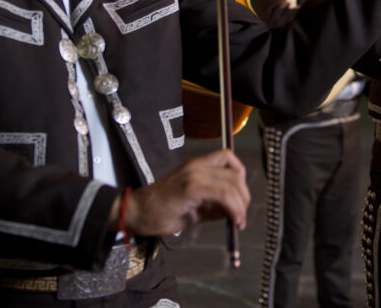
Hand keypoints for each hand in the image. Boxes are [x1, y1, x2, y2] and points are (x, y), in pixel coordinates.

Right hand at [115, 149, 249, 236]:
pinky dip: (233, 208)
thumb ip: (215, 205)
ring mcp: (194, 174)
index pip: (228, 158)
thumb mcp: (195, 207)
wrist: (137, 213)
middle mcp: (197, 165)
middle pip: (235, 173)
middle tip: (241, 216)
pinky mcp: (191, 187)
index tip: (240, 197)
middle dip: (244, 196)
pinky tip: (233, 220)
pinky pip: (223, 194)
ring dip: (241, 205)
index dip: (240, 177)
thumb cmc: (162, 211)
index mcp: (196, 165)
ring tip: (238, 222)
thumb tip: (236, 210)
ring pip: (232, 183)